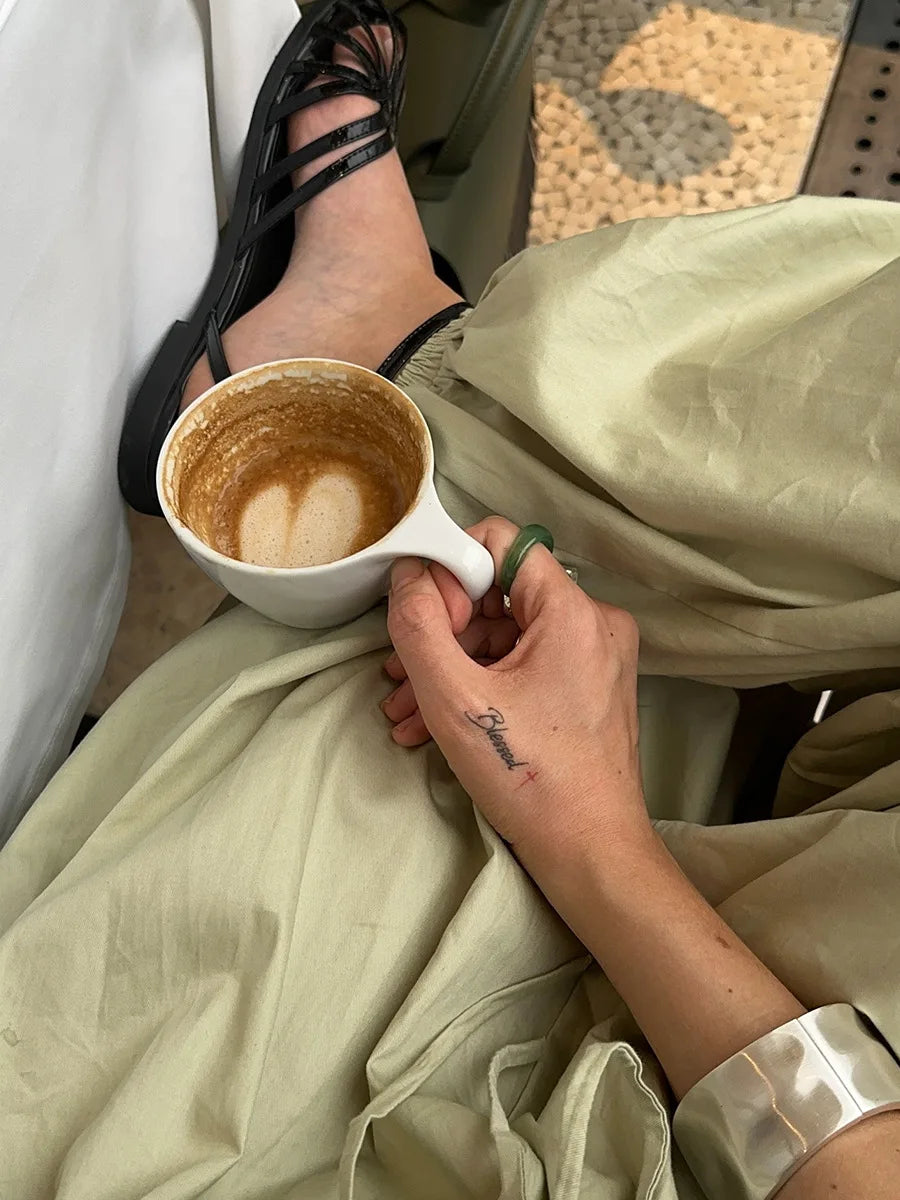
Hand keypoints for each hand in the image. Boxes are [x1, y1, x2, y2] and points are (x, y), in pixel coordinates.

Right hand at [382, 517, 651, 879]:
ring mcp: (593, 657)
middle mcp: (593, 623)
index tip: (432, 624)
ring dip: (450, 667)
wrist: (590, 853)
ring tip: (406, 711)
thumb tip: (406, 574)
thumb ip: (419, 626)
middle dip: (442, 631)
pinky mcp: (586, 688)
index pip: (501, 541)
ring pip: (504, 635)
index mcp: (573, 611)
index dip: (453, 572)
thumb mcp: (454, 698)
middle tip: (404, 674)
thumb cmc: (530, 779)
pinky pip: (522, 665)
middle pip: (498, 593)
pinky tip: (432, 725)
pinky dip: (479, 687)